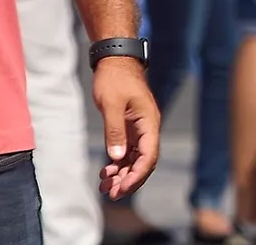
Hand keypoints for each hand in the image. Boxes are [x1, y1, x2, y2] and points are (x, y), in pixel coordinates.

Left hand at [92, 57, 159, 198]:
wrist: (116, 60)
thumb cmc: (115, 79)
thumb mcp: (112, 105)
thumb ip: (115, 131)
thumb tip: (118, 158)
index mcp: (150, 123)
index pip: (149, 156)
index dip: (137, 175)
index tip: (122, 188)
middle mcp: (148, 128)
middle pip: (144, 161)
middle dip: (129, 180)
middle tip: (111, 194)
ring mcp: (139, 129)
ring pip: (135, 159)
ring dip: (123, 174)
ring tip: (105, 187)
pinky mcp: (130, 128)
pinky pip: (127, 151)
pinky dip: (118, 164)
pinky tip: (106, 172)